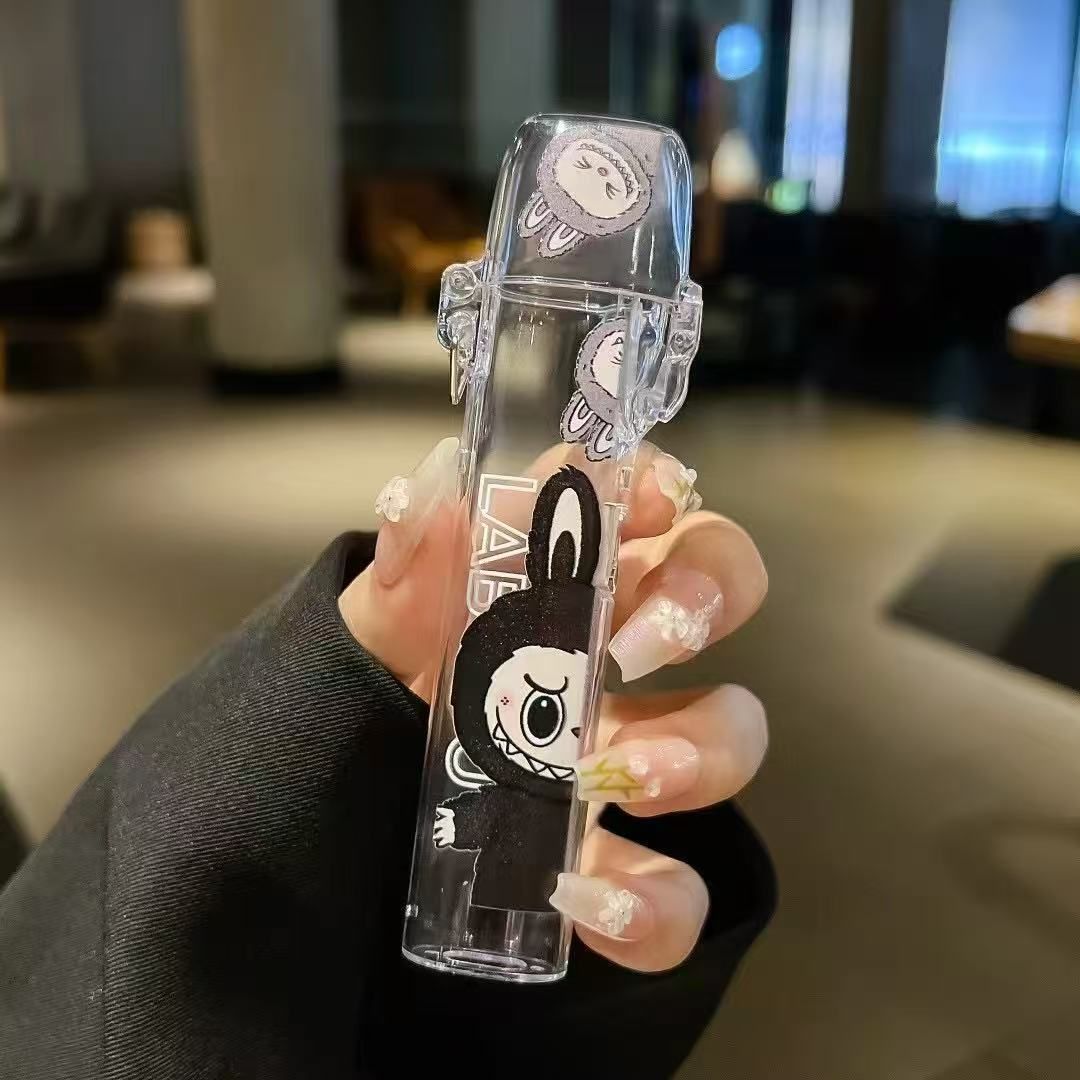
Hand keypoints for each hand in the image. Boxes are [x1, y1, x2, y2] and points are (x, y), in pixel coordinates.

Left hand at [340, 438, 768, 972]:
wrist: (345, 831)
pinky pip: (679, 891)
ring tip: (620, 777)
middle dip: (703, 597)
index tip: (637, 507)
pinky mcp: (622, 863)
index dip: (655, 487)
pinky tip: (584, 896)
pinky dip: (651, 903)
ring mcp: (630, 758)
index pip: (639, 499)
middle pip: (720, 584)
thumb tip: (420, 500)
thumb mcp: (373, 645)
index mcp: (561, 580)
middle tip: (636, 644)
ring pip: (731, 733)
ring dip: (697, 752)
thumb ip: (399, 581)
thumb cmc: (377, 707)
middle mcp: (615, 654)